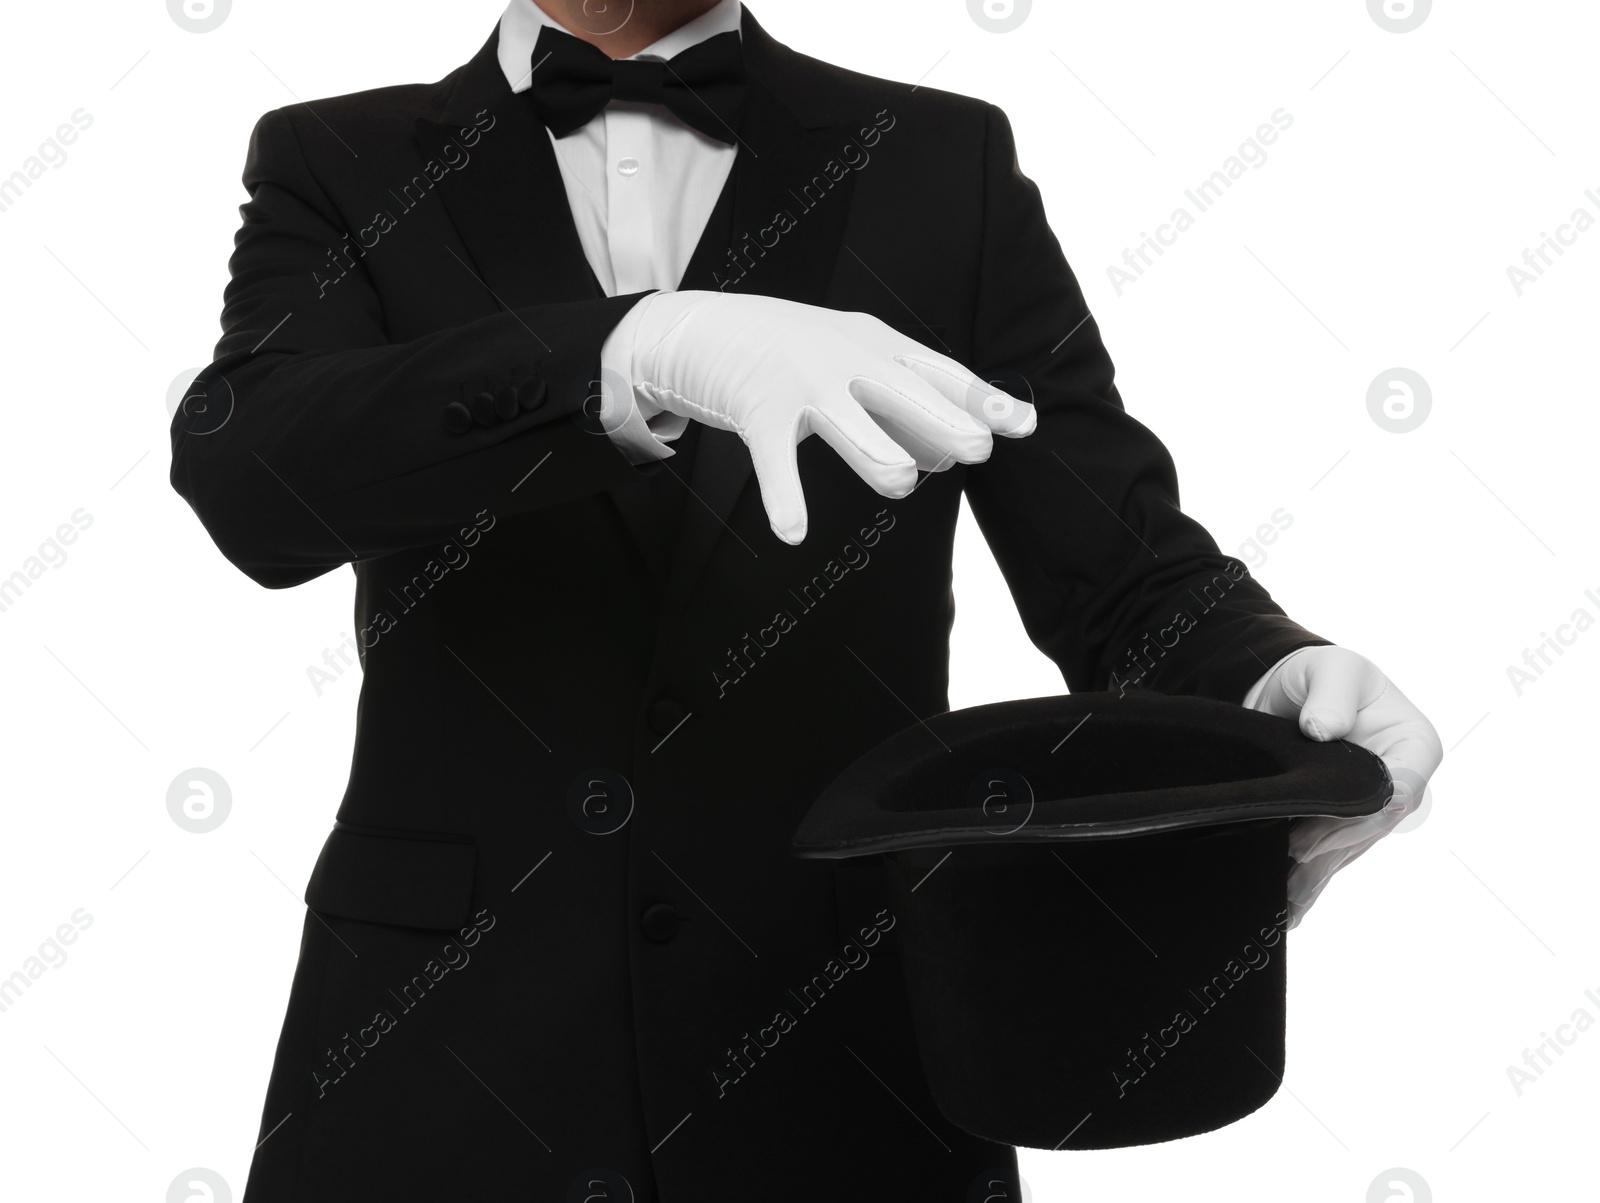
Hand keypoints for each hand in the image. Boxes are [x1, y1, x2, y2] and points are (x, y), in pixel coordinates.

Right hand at [608, 290, 1036, 543]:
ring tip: (902, 482)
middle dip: (941, 418)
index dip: (981, 398)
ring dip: (874, 452)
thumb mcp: (850, 365)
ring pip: (846, 420)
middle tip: (978, 448)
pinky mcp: (756, 407)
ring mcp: (800, 382)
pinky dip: (784, 496)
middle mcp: (844, 358)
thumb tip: (949, 455)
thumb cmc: (790, 355)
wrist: (702, 327)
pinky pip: (773, 458)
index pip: (938, 372)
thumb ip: (896, 408)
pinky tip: (793, 532)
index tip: (1023, 423)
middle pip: (901, 390)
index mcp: (875, 346)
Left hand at [1243, 645, 1442, 926]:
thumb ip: (1332, 695)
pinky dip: (1310, 879)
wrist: (1290, 686)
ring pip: (1348, 849)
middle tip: (1288, 871)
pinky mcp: (1341, 820)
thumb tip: (1323, 729)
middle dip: (1331, 854)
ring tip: (1286, 907)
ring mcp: (1371, 807)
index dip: (1357, 819)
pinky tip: (1289, 909)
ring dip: (1317, 877)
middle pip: (1370, 829)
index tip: (1312, 837)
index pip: (1396, 793)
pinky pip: (1331, 854)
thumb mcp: (1332, 669)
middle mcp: (1399, 783)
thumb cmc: (1320, 672)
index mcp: (1413, 747)